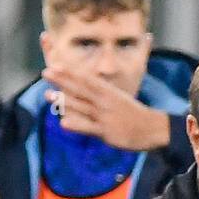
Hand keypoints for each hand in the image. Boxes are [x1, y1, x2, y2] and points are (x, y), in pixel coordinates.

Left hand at [43, 64, 169, 151]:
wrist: (152, 128)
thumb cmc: (134, 114)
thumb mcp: (119, 98)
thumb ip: (102, 94)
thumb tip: (89, 88)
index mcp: (108, 91)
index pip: (86, 78)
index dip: (70, 72)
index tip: (56, 65)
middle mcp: (104, 101)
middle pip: (80, 89)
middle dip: (62, 80)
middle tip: (46, 73)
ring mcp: (104, 116)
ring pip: (81, 107)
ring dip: (64, 101)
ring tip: (47, 95)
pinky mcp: (106, 132)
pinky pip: (89, 128)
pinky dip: (76, 125)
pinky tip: (63, 123)